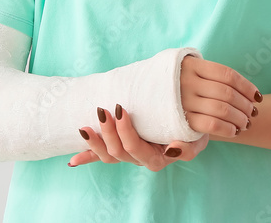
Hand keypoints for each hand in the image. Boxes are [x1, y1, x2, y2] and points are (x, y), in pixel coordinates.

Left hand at [68, 105, 208, 170]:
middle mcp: (139, 158)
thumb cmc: (192, 130)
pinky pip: (101, 156)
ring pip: (107, 155)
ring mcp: (128, 154)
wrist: (190, 124)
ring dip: (94, 142)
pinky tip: (73, 161)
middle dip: (107, 132)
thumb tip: (171, 148)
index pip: (135, 148)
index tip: (121, 109)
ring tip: (83, 128)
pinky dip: (87, 157)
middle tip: (103, 109)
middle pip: (118, 152)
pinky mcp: (120, 148)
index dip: (125, 132)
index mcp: (156, 157)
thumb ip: (187, 148)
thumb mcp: (197, 139)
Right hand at [180, 54, 262, 137]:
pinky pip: (212, 124)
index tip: (257, 96)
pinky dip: (228, 128)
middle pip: (227, 93)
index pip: (227, 74)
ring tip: (246, 122)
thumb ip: (212, 75)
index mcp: (191, 65)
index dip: (247, 86)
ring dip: (240, 118)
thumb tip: (250, 94)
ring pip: (222, 109)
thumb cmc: (178, 86)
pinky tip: (234, 131)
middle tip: (253, 112)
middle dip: (246, 105)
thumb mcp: (189, 71)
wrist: (145, 97)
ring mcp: (183, 100)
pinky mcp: (181, 119)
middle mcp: (186, 81)